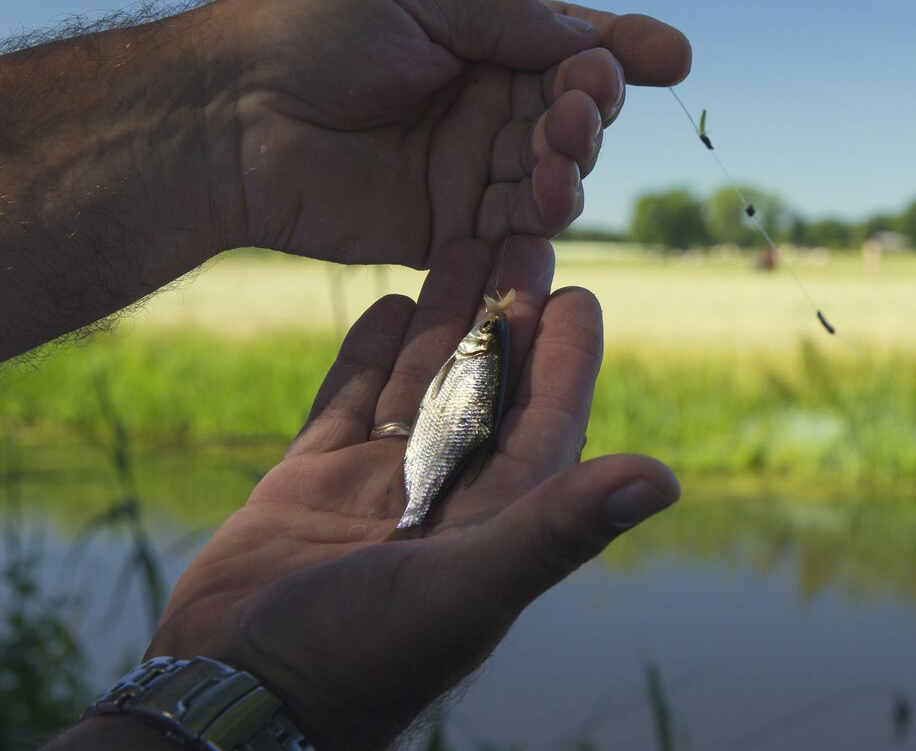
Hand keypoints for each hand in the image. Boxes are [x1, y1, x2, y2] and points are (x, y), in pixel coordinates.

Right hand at [144, 238, 679, 749]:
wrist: (232, 696)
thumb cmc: (362, 659)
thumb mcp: (471, 584)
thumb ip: (560, 526)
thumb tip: (665, 479)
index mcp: (495, 517)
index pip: (547, 418)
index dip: (568, 357)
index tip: (582, 292)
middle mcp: (443, 498)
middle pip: (486, 386)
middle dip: (506, 314)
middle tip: (520, 236)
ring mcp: (372, 491)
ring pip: (417, 383)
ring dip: (441, 319)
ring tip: (457, 245)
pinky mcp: (307, 488)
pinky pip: (346, 403)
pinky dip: (367, 354)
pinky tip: (388, 301)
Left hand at [213, 0, 691, 262]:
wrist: (226, 118)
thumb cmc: (310, 37)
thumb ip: (511, 18)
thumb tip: (588, 39)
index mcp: (473, 42)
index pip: (565, 45)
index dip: (621, 49)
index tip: (674, 55)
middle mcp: (478, 107)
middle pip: (570, 112)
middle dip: (590, 106)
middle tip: (583, 99)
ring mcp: (464, 170)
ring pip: (553, 173)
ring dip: (572, 160)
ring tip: (558, 147)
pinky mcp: (444, 231)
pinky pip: (513, 230)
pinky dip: (541, 217)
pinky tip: (546, 197)